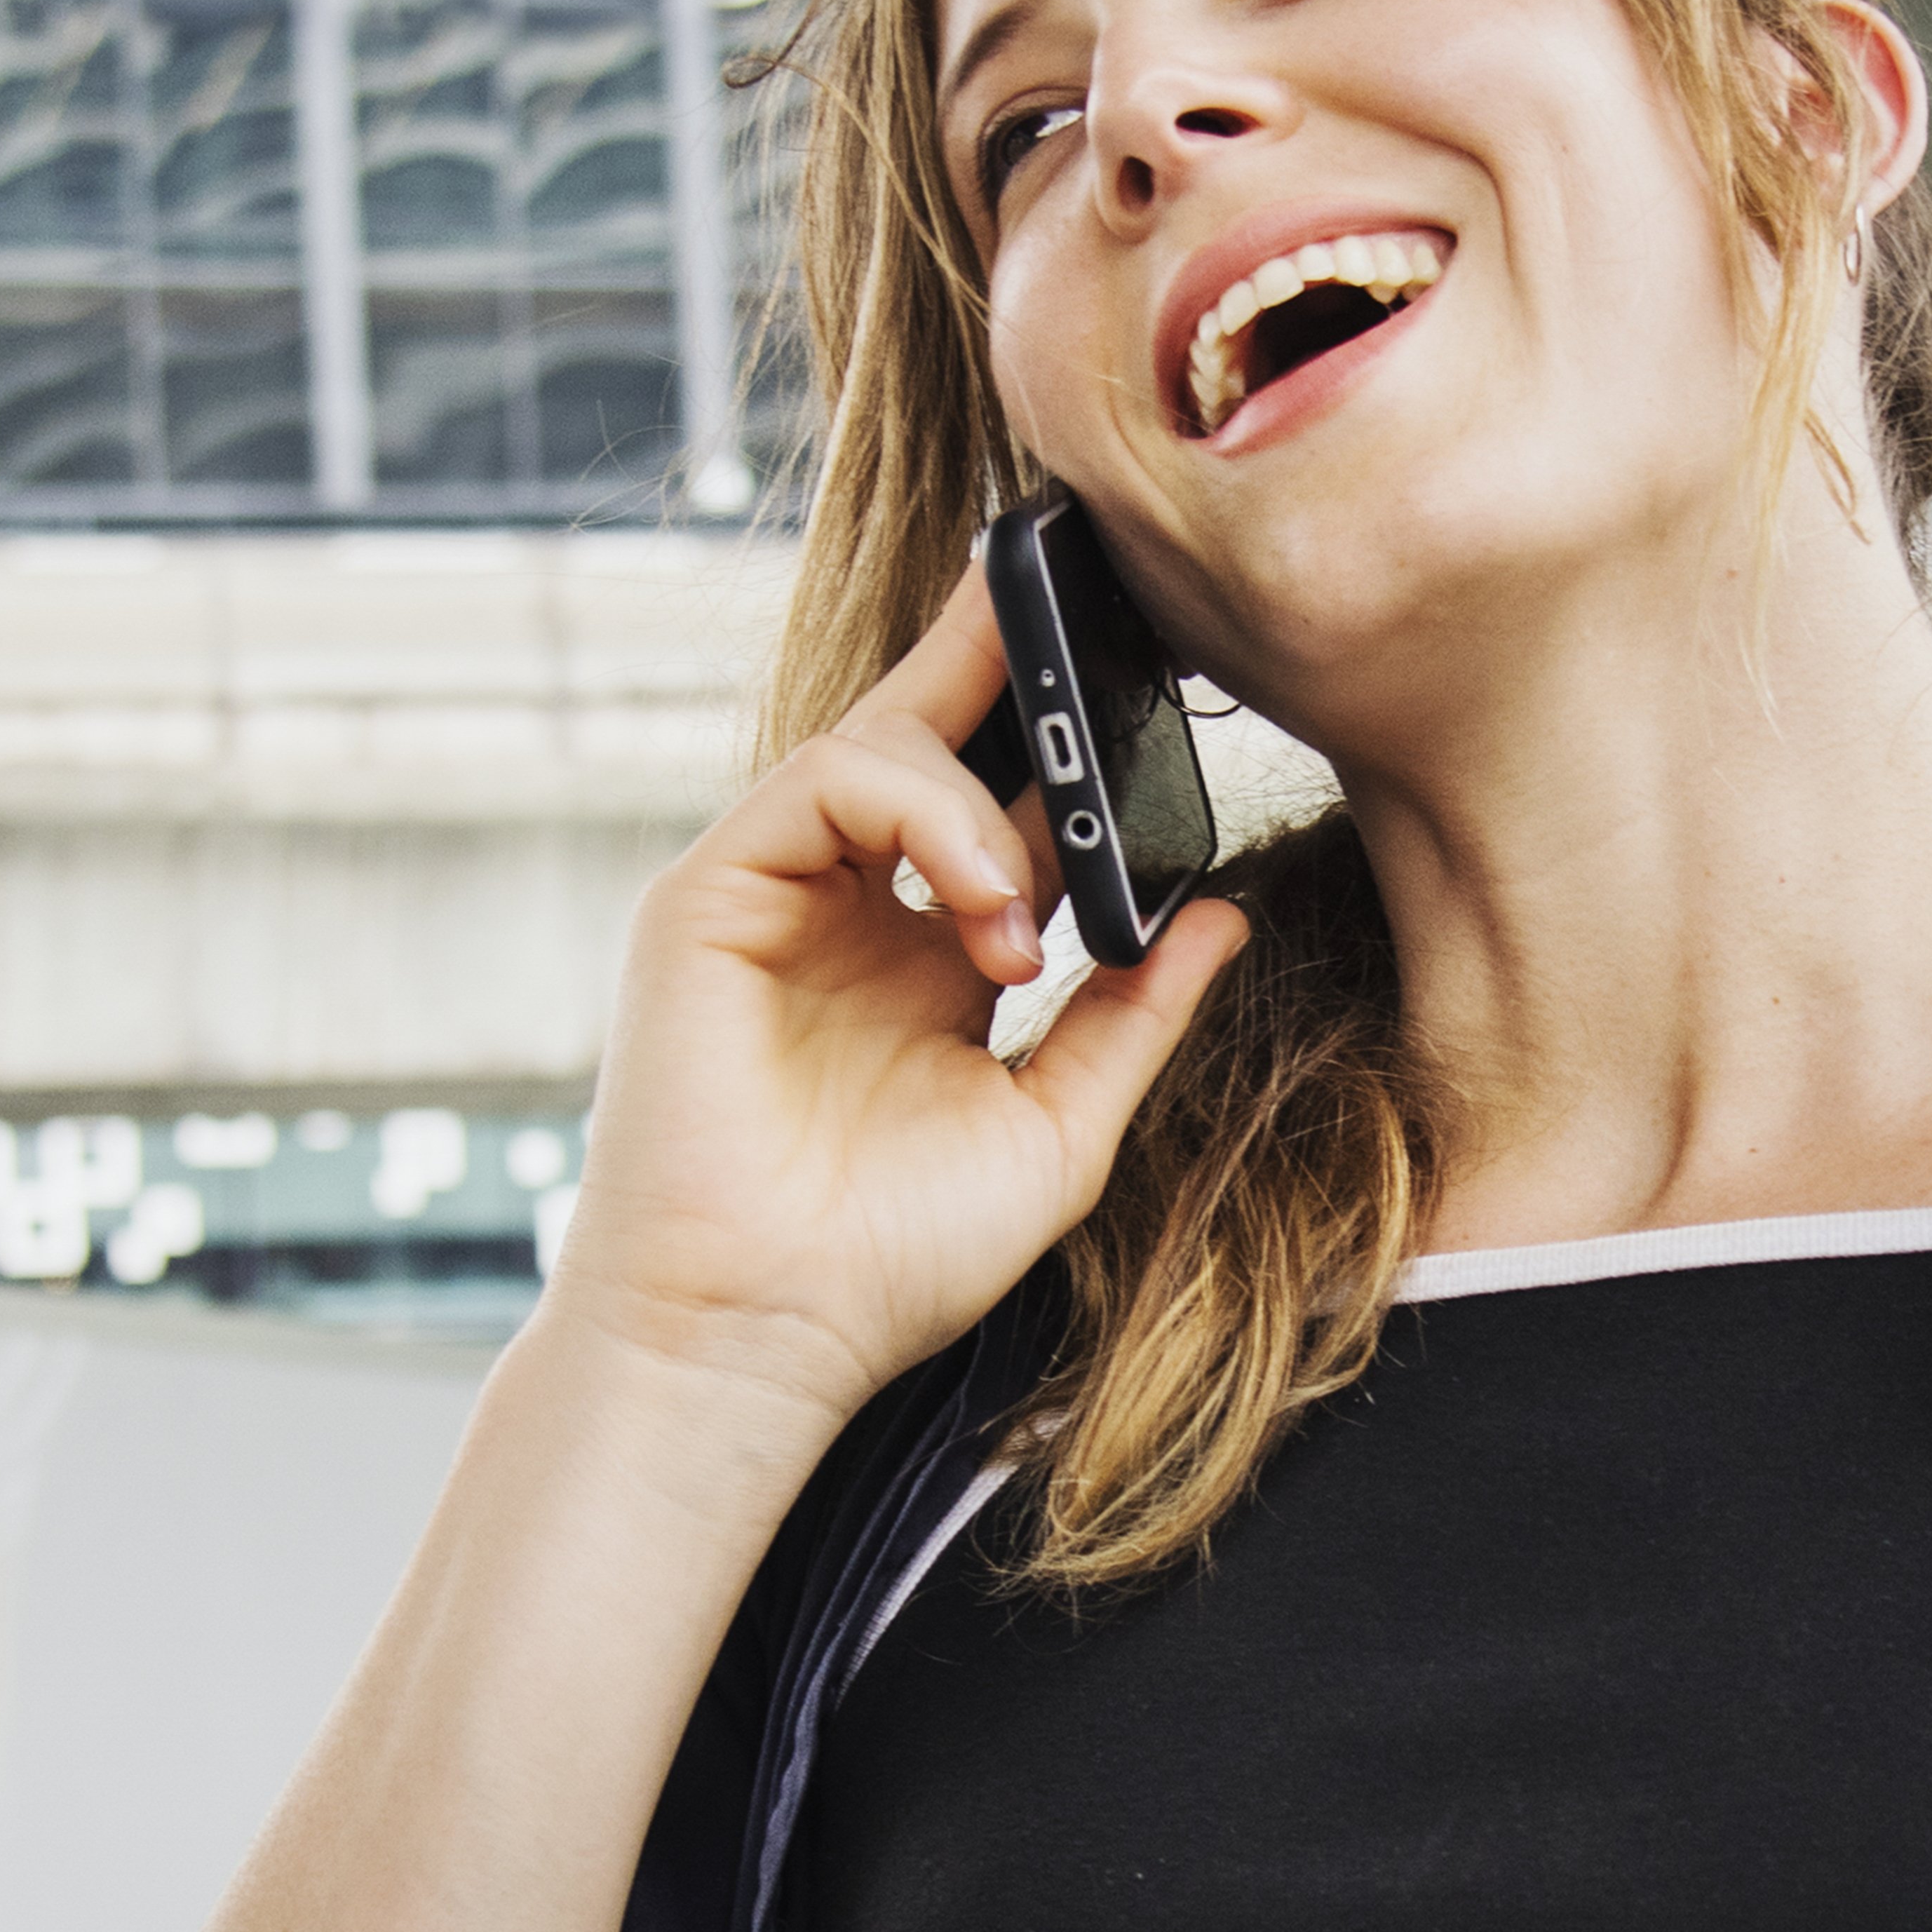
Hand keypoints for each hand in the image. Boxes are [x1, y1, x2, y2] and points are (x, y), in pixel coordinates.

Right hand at [539, 561, 1248, 1427]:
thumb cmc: (890, 1258)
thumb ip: (1133, 1017)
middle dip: (1006, 661)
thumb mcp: (1057, 1127)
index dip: (1058, 737)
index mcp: (921, 952)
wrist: (764, 1335)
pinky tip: (981, 903)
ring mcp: (771, 892)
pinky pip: (821, 783)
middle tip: (1096, 596)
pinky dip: (918, 814)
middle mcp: (844, 905)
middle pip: (928, 732)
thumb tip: (1222, 912)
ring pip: (879, 743)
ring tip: (1023, 917)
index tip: (1148, 672)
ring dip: (982, 806)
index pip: (993, 802)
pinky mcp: (709, 894)